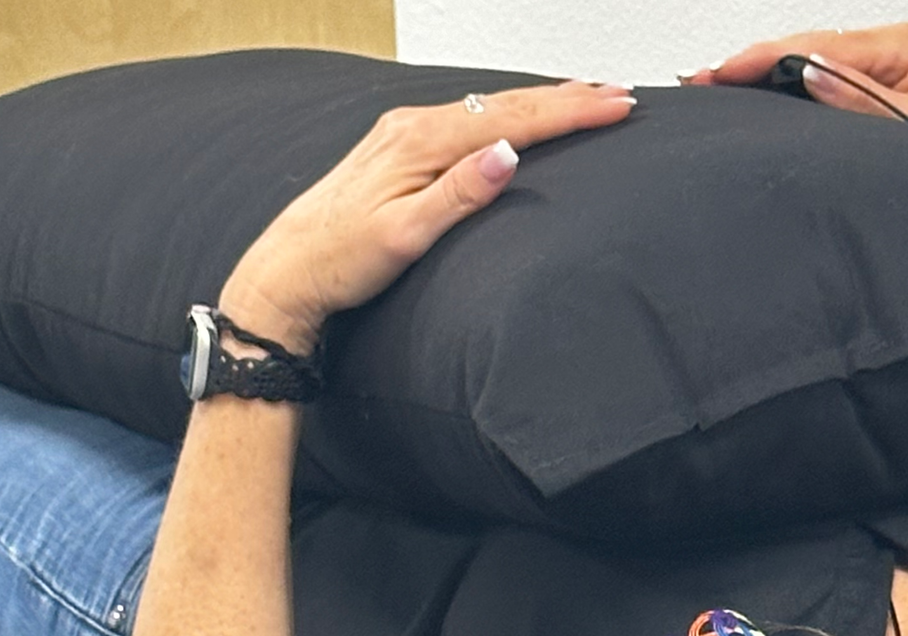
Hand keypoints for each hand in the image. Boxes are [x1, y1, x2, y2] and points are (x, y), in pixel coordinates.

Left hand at [219, 81, 634, 352]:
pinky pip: (467, 118)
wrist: (288, 270)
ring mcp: (405, 132)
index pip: (514, 120)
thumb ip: (458, 193)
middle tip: (619, 93)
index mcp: (422, 143)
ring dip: (541, 101)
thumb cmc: (341, 261)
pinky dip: (507, 114)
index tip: (617, 104)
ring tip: (585, 95)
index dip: (571, 110)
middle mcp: (413, 125)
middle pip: (505, 103)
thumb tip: (507, 155)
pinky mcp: (399, 146)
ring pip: (489, 106)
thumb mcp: (405, 235)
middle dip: (567, 96)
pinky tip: (522, 117)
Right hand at [684, 24, 907, 142]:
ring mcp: (878, 70)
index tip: (721, 74)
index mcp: (905, 50)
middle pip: (805, 46)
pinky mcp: (868, 95)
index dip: (763, 57)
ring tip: (711, 87)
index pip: (818, 44)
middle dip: (752, 64)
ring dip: (760, 77)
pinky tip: (748, 97)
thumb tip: (812, 72)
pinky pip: (814, 85)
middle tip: (699, 81)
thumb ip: (861, 105)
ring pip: (804, 64)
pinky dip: (779, 92)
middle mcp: (891, 51)